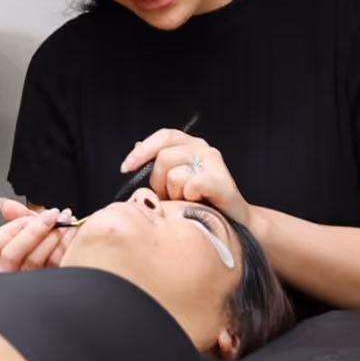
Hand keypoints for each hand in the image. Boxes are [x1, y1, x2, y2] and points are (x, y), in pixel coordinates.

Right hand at [0, 198, 76, 272]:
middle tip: (51, 216)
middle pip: (10, 255)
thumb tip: (4, 204)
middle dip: (33, 231)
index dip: (8, 230)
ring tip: (65, 220)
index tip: (28, 218)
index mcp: (1, 256)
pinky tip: (73, 232)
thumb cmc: (50, 238)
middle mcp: (11, 270)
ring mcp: (30, 279)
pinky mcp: (50, 281)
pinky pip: (54, 265)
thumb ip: (18, 214)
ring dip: (52, 235)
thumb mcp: (34, 225)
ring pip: (32, 261)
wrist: (78, 250)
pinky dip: (65, 244)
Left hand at [120, 129, 251, 226]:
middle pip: (164, 158)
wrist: (234, 223)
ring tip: (185, 202)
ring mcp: (214, 163)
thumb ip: (159, 166)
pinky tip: (196, 202)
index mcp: (190, 145)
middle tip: (169, 197)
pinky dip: (188, 197)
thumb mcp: (174, 182)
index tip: (125, 168)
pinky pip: (191, 185)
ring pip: (175, 175)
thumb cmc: (200, 203)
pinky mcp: (221, 180)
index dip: (142, 150)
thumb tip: (136, 148)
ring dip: (175, 194)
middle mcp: (203, 149)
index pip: (163, 137)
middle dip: (158, 182)